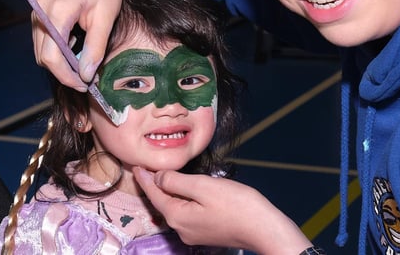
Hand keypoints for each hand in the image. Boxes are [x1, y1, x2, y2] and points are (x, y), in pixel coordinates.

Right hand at [32, 0, 126, 88]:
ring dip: (60, 62)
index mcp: (57, 11)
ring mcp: (37, 11)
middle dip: (63, 72)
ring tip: (84, 64)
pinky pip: (43, 40)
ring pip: (41, 50)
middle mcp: (40, 11)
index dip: (66, 76)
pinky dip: (57, 50)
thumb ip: (95, 47)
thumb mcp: (105, 18)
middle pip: (43, 56)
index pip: (52, 56)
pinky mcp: (39, 12)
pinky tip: (76, 48)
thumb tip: (86, 75)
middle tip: (86, 80)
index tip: (85, 85)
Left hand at [134, 168, 313, 254]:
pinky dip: (183, 199)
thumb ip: (177, 182)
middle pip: (163, 202)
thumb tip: (158, 177)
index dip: (145, 178)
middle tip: (146, 168)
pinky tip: (187, 190)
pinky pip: (187, 212)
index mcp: (177, 217)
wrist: (264, 228)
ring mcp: (194, 233)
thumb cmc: (237, 205)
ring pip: (176, 207)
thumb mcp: (204, 187)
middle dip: (155, 185)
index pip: (155, 194)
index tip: (136, 165)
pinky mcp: (206, 232)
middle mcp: (182, 229)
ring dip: (170, 192)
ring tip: (164, 175)